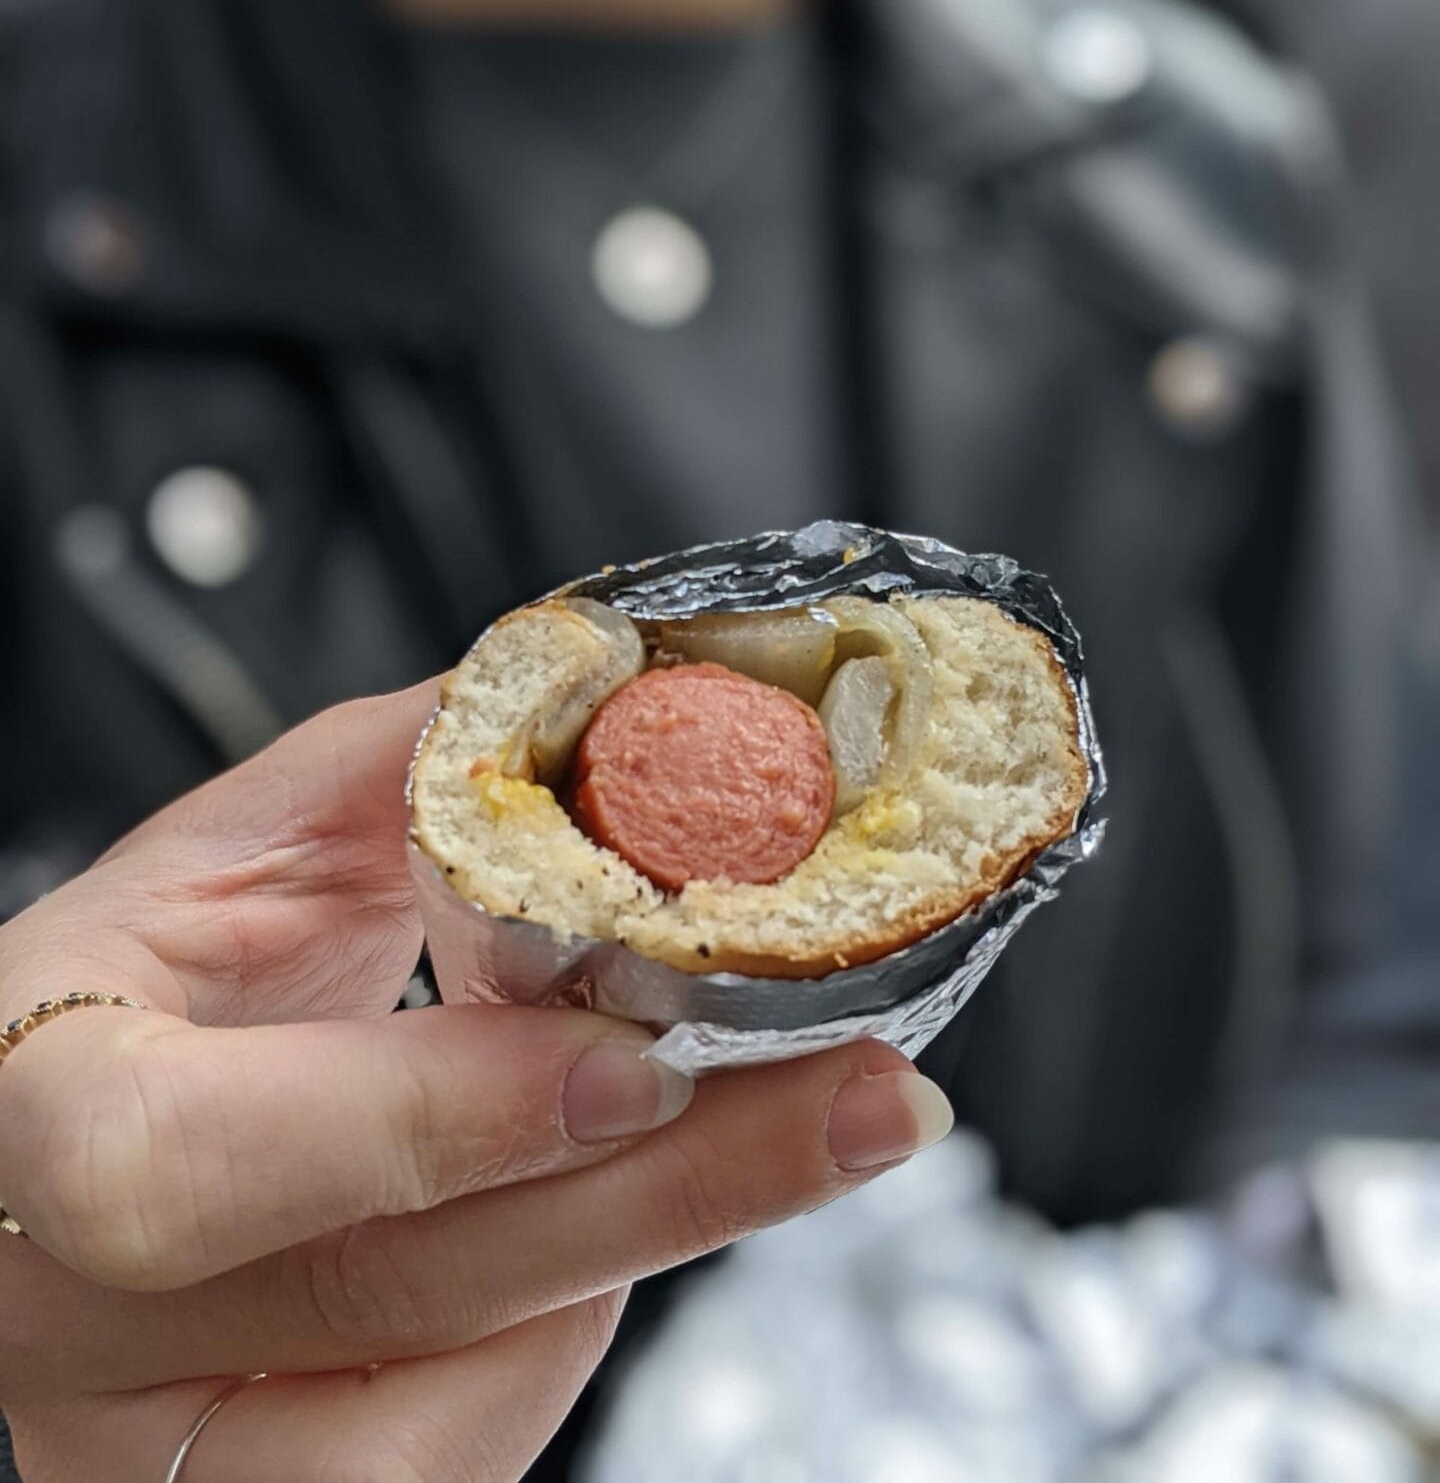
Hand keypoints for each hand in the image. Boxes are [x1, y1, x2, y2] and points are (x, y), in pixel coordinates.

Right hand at [0, 685, 951, 1480]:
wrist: (79, 1106)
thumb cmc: (154, 964)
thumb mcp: (253, 836)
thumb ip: (416, 775)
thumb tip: (622, 702)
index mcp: (33, 1091)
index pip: (190, 1160)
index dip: (423, 1120)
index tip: (634, 1056)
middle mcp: (64, 1305)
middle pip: (384, 1292)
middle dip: (659, 1192)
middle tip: (866, 1101)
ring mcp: (144, 1432)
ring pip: (430, 1421)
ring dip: (637, 1256)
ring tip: (767, 1135)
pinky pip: (435, 1469)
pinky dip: (555, 1352)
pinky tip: (601, 1234)